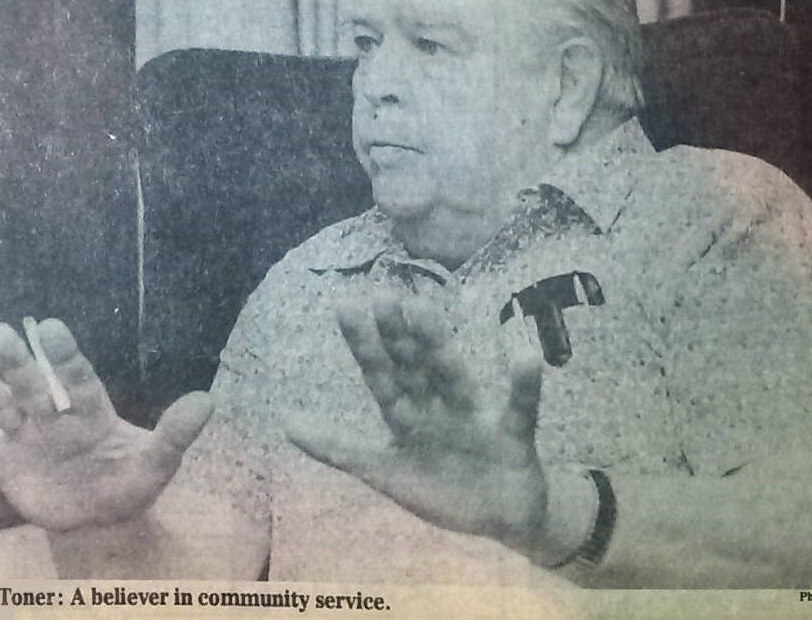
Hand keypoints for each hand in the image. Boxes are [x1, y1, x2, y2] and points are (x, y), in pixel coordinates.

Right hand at [0, 319, 212, 531]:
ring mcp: (26, 434)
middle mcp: (55, 415)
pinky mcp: (2, 457)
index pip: (77, 378)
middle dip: (17, 362)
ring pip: (1, 401)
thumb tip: (206, 401)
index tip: (52, 327)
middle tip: (0, 331)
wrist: (101, 513)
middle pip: (33, 384)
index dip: (63, 356)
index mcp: (92, 411)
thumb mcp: (157, 462)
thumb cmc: (131, 482)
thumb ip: (175, 433)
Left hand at [286, 292, 550, 554]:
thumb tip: (286, 423)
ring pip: (454, 379)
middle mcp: (439, 407)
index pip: (382, 376)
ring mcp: (475, 418)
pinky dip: (523, 386)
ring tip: (426, 311)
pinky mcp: (512, 436)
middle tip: (383, 294)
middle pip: (415, 368)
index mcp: (409, 417)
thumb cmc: (442, 486)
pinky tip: (525, 356)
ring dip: (439, 348)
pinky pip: (519, 410)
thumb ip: (340, 448)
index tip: (347, 305)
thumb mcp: (386, 472)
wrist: (503, 517)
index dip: (365, 345)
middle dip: (398, 335)